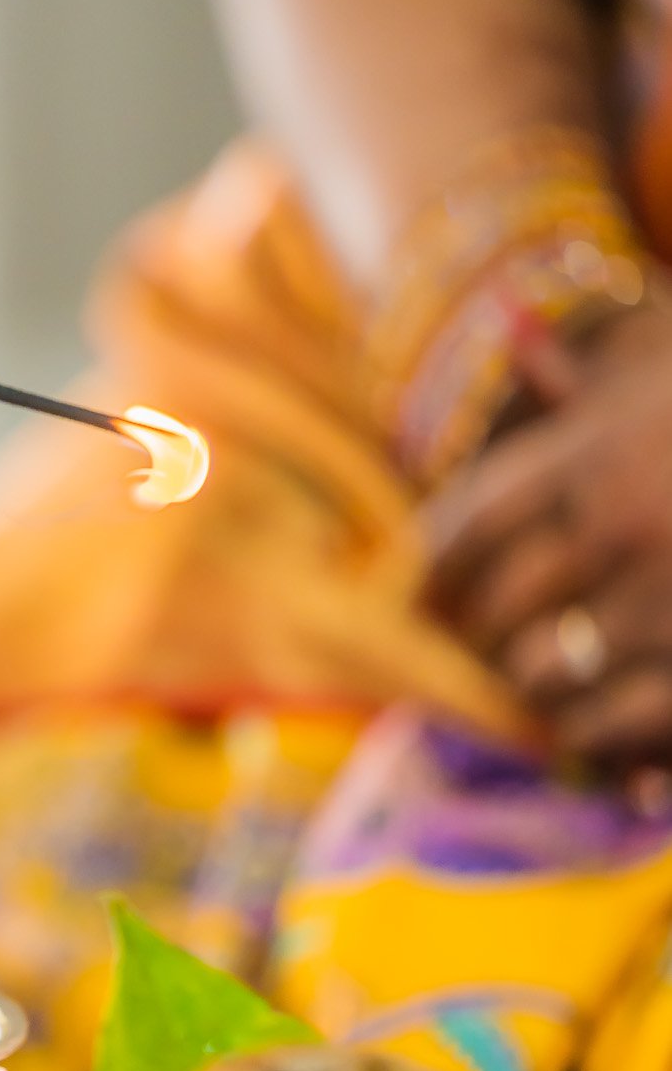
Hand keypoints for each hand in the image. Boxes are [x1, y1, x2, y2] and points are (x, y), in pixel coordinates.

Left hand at [425, 303, 671, 765]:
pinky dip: (592, 737)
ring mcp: (663, 609)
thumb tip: (513, 332)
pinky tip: (599, 727)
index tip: (423, 591)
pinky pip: (604, 731)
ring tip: (545, 687)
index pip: (465, 523)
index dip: (434, 567)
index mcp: (597, 452)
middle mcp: (620, 529)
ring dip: (535, 689)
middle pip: (490, 610)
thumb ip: (594, 380)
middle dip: (480, 633)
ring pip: (538, 680)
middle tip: (483, 643)